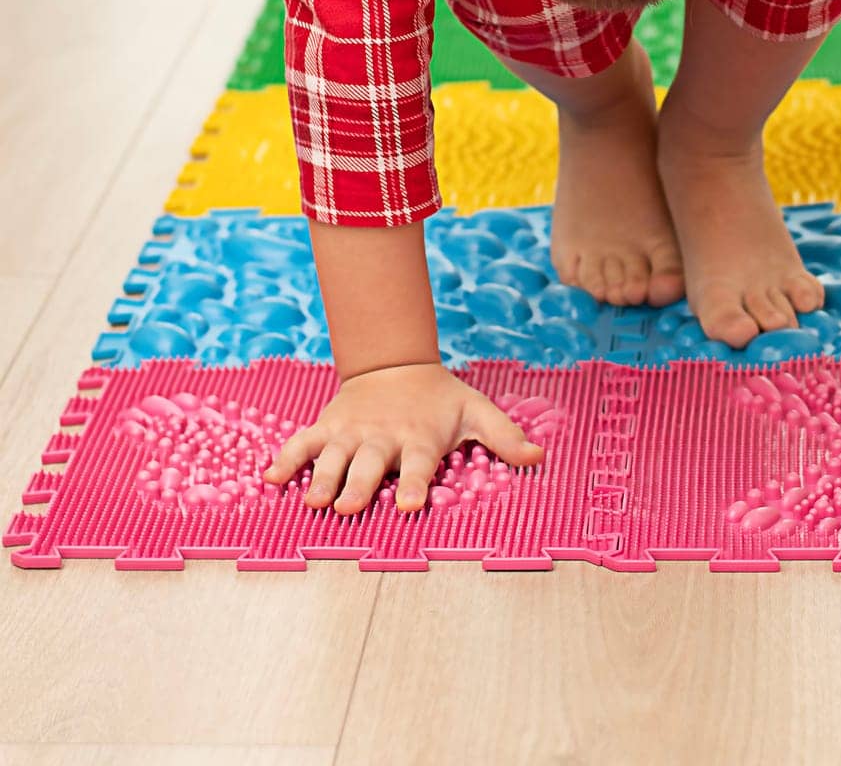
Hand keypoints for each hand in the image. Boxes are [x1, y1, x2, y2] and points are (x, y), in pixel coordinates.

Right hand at [262, 362, 544, 514]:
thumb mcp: (476, 412)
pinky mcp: (328, 428)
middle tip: (347, 506)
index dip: (415, 483)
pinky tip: (270, 480)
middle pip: (370, 465)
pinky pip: (303, 444)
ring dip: (322, 478)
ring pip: (334, 457)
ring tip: (313, 500)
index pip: (418, 464)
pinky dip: (286, 460)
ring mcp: (351, 433)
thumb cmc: (439, 400)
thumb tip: (540, 458)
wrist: (395, 365)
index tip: (408, 503)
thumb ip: (505, 437)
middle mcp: (383, 438)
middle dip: (359, 485)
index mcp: (419, 439)